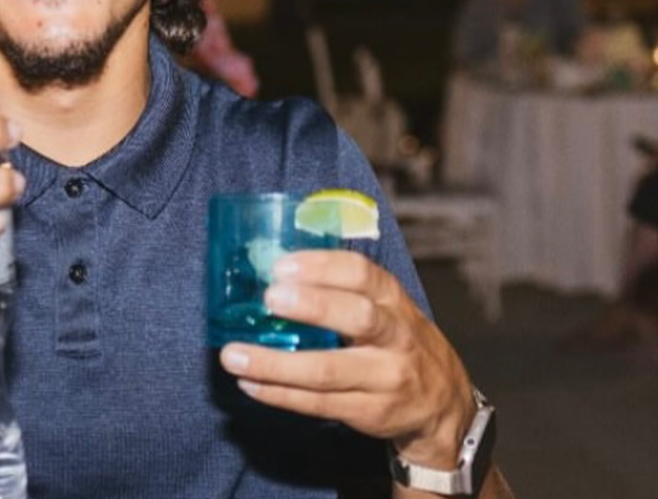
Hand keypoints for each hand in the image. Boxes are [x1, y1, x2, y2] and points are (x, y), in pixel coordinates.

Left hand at [217, 250, 476, 469]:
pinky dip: (279, 394)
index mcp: (391, 300)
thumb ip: (341, 289)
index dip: (322, 267)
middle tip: (267, 299)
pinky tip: (249, 384)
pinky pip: (318, 404)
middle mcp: (394, 336)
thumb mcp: (384, 307)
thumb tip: (267, 269)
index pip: (362, 274)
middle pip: (357, 318)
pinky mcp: (369, 412)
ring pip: (328, 371)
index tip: (281, 265)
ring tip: (234, 355)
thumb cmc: (395, 340)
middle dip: (312, 307)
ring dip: (275, 364)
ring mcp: (384, 378)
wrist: (442, 403)